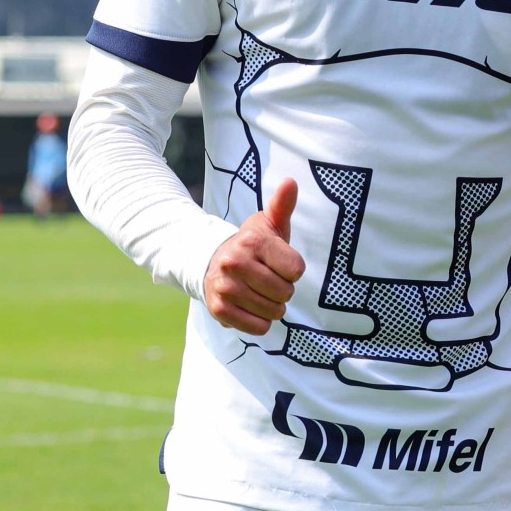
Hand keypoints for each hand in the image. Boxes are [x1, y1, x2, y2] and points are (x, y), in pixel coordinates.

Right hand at [203, 179, 304, 333]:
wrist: (213, 262)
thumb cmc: (253, 245)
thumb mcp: (268, 224)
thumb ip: (282, 206)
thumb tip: (291, 182)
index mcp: (252, 241)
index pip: (296, 270)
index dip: (293, 270)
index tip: (279, 263)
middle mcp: (235, 263)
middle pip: (286, 293)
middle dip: (283, 289)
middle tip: (268, 279)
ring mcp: (225, 287)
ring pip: (274, 312)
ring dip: (273, 306)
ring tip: (259, 292)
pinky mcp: (219, 310)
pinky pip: (258, 327)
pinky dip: (260, 322)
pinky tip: (251, 307)